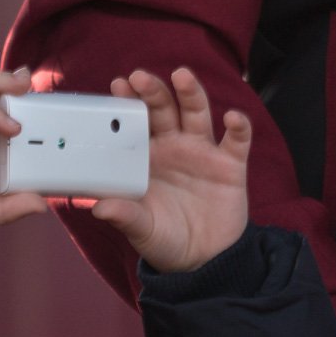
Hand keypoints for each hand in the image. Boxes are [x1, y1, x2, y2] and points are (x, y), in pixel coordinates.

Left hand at [92, 68, 249, 272]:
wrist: (203, 260)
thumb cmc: (164, 239)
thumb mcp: (140, 229)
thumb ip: (124, 216)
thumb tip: (98, 208)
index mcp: (145, 158)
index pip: (134, 123)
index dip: (127, 103)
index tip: (117, 85)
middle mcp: (173, 147)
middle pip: (163, 110)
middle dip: (153, 91)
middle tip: (139, 76)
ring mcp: (202, 153)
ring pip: (197, 114)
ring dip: (191, 93)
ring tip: (181, 76)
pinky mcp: (231, 165)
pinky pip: (237, 141)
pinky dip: (238, 127)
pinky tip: (231, 118)